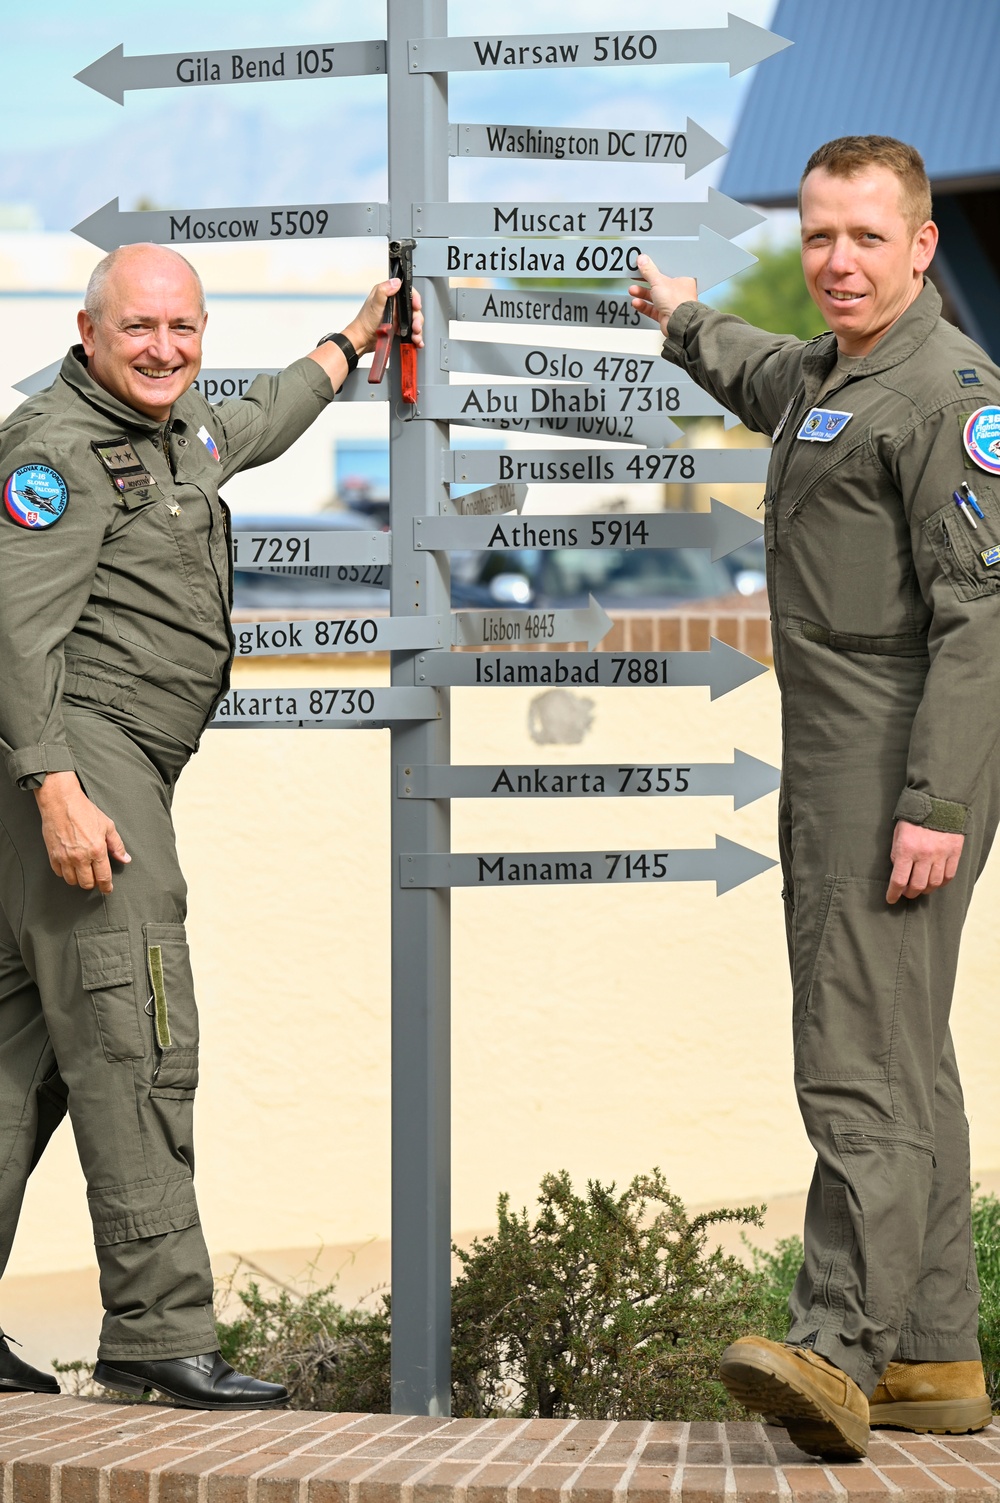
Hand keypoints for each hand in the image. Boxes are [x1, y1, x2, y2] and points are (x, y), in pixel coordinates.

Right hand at [34, 771, 130, 893]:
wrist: (61, 802)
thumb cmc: (85, 811)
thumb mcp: (107, 826)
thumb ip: (117, 845)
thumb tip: (125, 859)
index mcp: (97, 850)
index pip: (103, 877)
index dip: (106, 887)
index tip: (107, 889)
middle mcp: (80, 857)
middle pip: (87, 883)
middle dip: (93, 883)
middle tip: (95, 877)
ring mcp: (65, 857)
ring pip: (72, 881)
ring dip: (79, 879)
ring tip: (83, 871)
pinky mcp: (53, 855)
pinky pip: (59, 873)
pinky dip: (65, 872)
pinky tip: (70, 865)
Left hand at [341, 277, 423, 357]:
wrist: (363, 339)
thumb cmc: (365, 322)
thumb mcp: (374, 304)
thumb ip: (384, 291)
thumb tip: (396, 282)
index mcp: (389, 294)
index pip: (407, 292)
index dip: (415, 299)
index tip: (417, 306)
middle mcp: (395, 304)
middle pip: (413, 308)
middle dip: (417, 318)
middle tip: (416, 326)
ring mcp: (397, 316)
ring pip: (414, 320)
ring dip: (418, 329)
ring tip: (416, 336)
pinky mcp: (399, 327)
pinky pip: (411, 330)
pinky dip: (416, 336)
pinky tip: (417, 341)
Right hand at [629, 254, 697, 335]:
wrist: (679, 324)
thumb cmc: (678, 302)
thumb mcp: (659, 281)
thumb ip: (649, 271)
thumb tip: (643, 260)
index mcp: (682, 280)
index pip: (666, 271)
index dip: (654, 268)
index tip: (644, 266)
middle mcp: (678, 292)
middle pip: (658, 284)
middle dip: (645, 282)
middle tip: (635, 277)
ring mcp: (671, 304)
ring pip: (654, 297)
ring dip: (642, 294)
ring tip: (632, 290)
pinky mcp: (665, 315)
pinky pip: (652, 309)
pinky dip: (644, 306)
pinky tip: (636, 302)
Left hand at [886, 819, 963, 902]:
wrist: (937, 802)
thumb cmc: (914, 818)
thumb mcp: (897, 834)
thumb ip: (896, 853)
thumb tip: (898, 871)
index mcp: (906, 850)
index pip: (898, 880)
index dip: (893, 893)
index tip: (891, 899)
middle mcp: (924, 855)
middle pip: (917, 885)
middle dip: (909, 893)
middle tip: (906, 893)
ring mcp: (941, 855)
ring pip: (934, 883)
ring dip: (925, 890)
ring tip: (920, 888)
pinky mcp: (954, 853)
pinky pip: (949, 876)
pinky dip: (941, 883)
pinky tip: (935, 882)